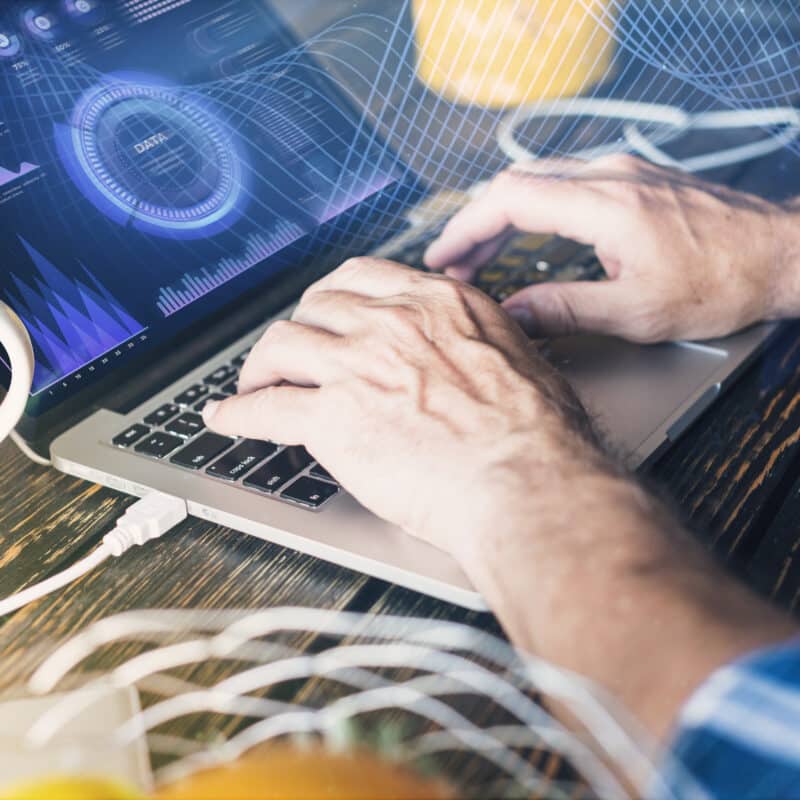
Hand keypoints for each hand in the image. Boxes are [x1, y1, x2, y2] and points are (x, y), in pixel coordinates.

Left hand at [203, 258, 600, 560]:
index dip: (330, 298)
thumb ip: (479, 340)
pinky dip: (238, 414)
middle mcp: (391, 324)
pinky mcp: (333, 418)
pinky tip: (227, 419)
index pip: (360, 278)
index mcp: (437, 304)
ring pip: (280, 345)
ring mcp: (358, 367)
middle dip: (297, 329)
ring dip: (260, 367)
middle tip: (290, 353)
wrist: (527, 483)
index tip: (323, 313)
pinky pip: (265, 408)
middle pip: (314, 307)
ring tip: (253, 384)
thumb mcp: (518, 358)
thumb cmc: (537, 436)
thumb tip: (473, 348)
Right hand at [425, 155, 799, 342]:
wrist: (780, 254)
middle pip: (516, 183)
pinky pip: (564, 182)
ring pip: (538, 179)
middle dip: (476, 223)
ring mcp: (622, 171)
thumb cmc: (721, 282)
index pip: (510, 200)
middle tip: (454, 264)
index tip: (441, 257)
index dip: (466, 228)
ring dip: (502, 215)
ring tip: (480, 255)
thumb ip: (564, 309)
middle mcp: (609, 176)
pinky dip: (531, 208)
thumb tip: (512, 313)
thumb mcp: (636, 313)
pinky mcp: (632, 178)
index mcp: (605, 205)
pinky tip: (525, 235)